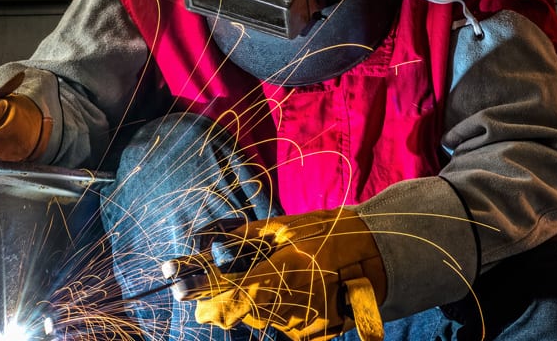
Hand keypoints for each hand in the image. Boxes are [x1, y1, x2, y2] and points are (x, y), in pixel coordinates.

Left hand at [193, 209, 385, 340]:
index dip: (200, 291)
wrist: (380, 256)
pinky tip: (279, 290)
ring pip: (253, 319)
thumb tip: (202, 238)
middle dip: (215, 297)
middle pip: (236, 312)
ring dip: (241, 302)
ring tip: (253, 276)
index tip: (176, 284)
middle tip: (201, 279)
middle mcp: (295, 304)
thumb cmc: (329, 232)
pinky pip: (274, 324)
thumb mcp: (284, 226)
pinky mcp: (311, 335)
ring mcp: (304, 324)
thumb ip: (241, 237)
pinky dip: (266, 309)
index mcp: (289, 272)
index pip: (232, 292)